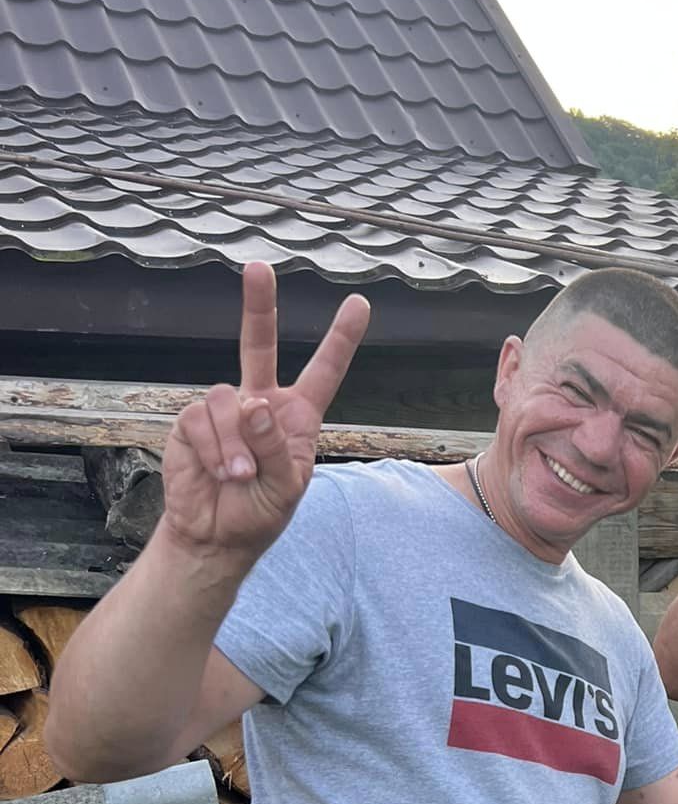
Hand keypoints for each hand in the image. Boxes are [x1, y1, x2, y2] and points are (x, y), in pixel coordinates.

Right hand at [161, 261, 370, 564]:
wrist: (216, 536)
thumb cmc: (259, 512)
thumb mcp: (285, 487)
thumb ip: (274, 447)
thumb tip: (254, 405)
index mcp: (297, 417)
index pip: (323, 371)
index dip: (340, 338)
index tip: (358, 303)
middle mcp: (260, 404)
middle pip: (257, 344)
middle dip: (258, 305)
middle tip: (258, 267)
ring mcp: (225, 410)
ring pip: (228, 398)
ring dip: (235, 443)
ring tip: (239, 475)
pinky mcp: (192, 421)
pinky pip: (201, 419)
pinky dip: (214, 449)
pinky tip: (219, 472)